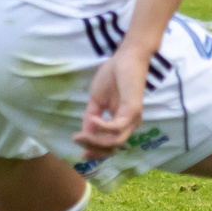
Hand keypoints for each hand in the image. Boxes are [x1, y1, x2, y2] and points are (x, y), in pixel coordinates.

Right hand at [74, 39, 150, 154]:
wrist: (125, 57)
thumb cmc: (113, 76)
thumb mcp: (96, 101)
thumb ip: (91, 119)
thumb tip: (84, 135)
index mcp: (121, 122)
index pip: (110, 145)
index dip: (96, 151)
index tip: (80, 152)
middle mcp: (129, 124)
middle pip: (112, 147)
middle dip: (93, 148)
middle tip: (78, 142)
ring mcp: (133, 118)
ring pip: (115, 141)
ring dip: (96, 141)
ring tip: (81, 135)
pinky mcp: (133, 110)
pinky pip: (117, 127)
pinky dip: (103, 127)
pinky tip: (92, 119)